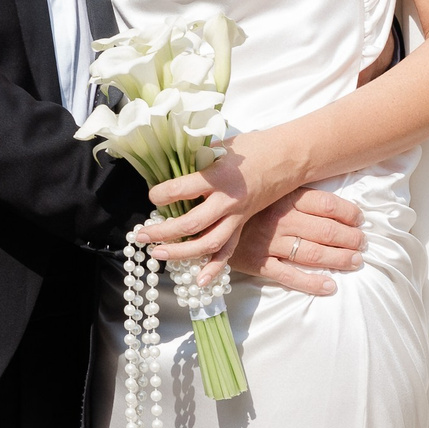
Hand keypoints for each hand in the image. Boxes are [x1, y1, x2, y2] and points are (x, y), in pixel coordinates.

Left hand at [138, 121, 317, 269]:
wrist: (287, 159)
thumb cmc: (251, 148)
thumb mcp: (220, 146)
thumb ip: (195, 160)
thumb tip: (167, 169)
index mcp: (219, 177)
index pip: (183, 189)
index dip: (161, 194)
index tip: (151, 196)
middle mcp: (227, 201)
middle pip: (191, 224)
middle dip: (163, 231)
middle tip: (141, 235)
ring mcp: (237, 217)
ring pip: (208, 244)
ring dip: (180, 253)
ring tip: (157, 254)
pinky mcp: (242, 225)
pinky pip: (228, 250)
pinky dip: (214, 268)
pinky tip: (198, 281)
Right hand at [226, 187, 363, 294]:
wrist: (203, 218)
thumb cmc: (240, 201)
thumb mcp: (265, 187)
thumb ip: (290, 188)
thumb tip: (325, 192)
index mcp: (282, 197)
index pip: (325, 205)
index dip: (348, 214)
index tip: (359, 220)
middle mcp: (278, 219)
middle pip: (324, 231)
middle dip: (349, 239)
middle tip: (363, 244)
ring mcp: (268, 242)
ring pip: (312, 253)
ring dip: (339, 259)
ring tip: (355, 262)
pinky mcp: (258, 262)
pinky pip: (289, 276)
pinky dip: (311, 283)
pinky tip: (330, 286)